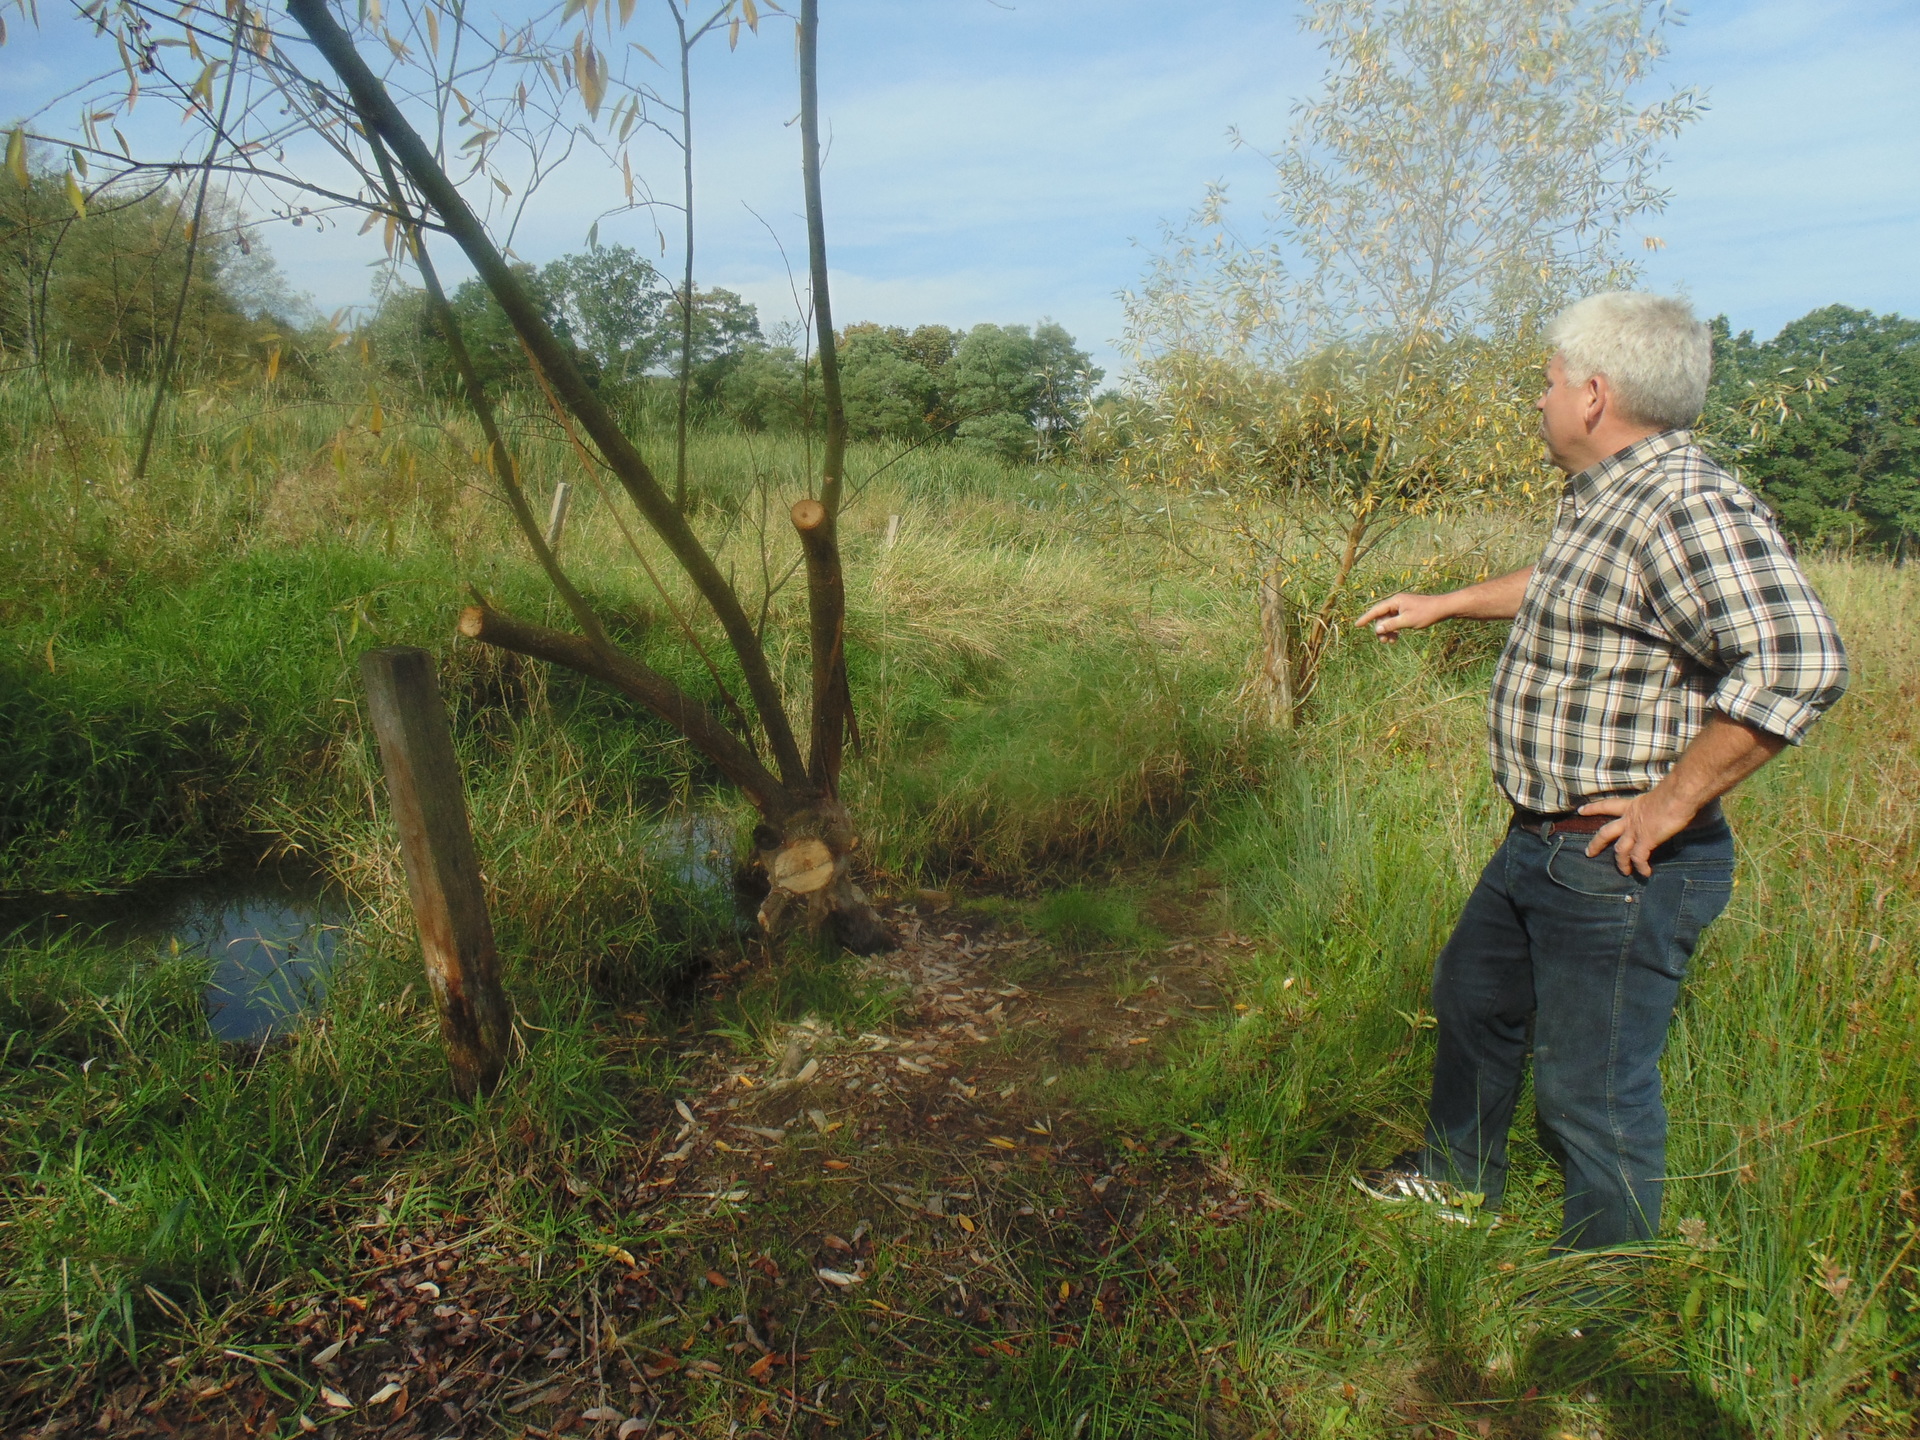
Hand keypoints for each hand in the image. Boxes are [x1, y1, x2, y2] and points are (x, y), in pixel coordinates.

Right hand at [1354, 592, 1451, 640]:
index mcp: (1395, 601)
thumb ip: (1391, 625)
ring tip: (1391, 642)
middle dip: (1381, 629)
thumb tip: (1377, 628)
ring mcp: (1401, 607)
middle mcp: (1396, 603)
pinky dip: (1394, 629)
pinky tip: (1396, 638)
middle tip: (1384, 641)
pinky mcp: (1406, 612)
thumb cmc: (1426, 613)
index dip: (1366, 618)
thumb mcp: (1407, 621)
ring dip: (1387, 631)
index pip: (1376, 610)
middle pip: (1381, 617)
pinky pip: (1395, 621)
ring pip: (1388, 620)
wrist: (1443, 608)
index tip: (1357, 625)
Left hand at [1578, 791, 1697, 876]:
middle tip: (1588, 852)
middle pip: (1606, 832)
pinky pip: (1639, 858)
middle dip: (1596, 843)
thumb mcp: (1660, 797)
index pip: (1608, 805)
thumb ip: (1658, 805)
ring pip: (1620, 850)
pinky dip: (1641, 867)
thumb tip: (1667, 808)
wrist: (1679, 794)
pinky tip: (1645, 873)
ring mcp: (1636, 830)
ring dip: (1621, 862)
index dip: (1593, 808)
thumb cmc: (1675, 791)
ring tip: (1623, 872)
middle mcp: (1630, 818)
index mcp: (1633, 805)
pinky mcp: (1646, 840)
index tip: (1580, 811)